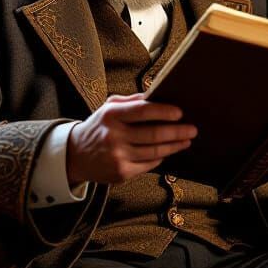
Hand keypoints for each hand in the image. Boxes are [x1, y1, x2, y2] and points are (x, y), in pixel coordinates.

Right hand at [67, 93, 196, 185]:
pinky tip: (168, 151)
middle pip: (153, 134)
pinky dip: (160, 157)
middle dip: (177, 131)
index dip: (164, 111)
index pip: (142, 111)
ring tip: (186, 140)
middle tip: (193, 129)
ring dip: (174, 146)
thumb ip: (132, 101)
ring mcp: (117, 156)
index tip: (180, 112)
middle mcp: (113, 135)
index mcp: (111, 115)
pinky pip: (148, 164)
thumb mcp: (109, 108)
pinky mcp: (121, 172)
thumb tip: (157, 95)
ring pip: (154, 151)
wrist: (75, 155)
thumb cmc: (99, 127)